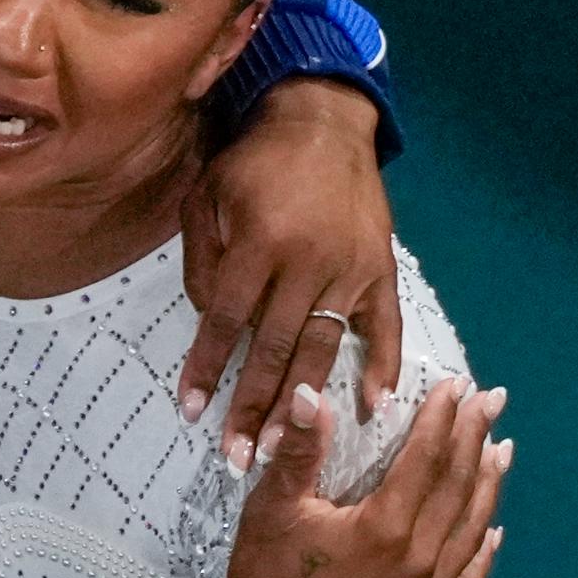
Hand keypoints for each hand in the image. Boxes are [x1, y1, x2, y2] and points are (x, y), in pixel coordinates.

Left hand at [178, 77, 400, 470]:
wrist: (322, 121)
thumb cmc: (253, 161)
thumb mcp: (206, 194)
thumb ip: (202, 258)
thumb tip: (210, 319)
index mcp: (259, 242)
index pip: (225, 320)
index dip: (207, 366)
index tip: (192, 410)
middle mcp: (307, 261)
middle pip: (274, 348)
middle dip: (253, 406)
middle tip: (237, 456)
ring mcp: (351, 268)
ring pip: (323, 347)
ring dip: (302, 402)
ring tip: (281, 447)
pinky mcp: (383, 270)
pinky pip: (385, 326)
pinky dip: (383, 367)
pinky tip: (373, 408)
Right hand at [197, 377, 509, 577]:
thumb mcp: (274, 509)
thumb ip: (299, 451)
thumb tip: (308, 394)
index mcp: (385, 527)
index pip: (425, 458)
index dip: (443, 418)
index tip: (458, 386)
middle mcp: (419, 558)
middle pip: (458, 486)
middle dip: (475, 437)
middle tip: (492, 401)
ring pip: (471, 527)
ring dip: (489, 483)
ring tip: (502, 448)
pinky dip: (485, 548)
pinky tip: (494, 529)